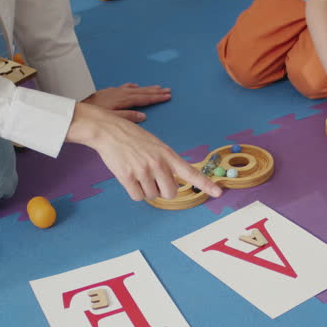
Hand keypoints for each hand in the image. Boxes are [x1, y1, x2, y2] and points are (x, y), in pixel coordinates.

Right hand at [66, 103, 221, 200]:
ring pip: (151, 195)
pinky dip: (134, 191)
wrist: (108, 130)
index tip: (218, 193)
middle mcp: (158, 164)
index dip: (206, 184)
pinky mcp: (127, 177)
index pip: (191, 173)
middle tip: (153, 179)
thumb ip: (166, 163)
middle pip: (169, 193)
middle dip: (162, 190)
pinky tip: (129, 177)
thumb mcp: (156, 145)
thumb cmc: (132, 138)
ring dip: (145, 189)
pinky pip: (137, 196)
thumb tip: (170, 184)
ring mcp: (143, 171)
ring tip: (137, 171)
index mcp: (168, 155)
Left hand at [82, 83, 170, 122]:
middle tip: (168, 90)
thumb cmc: (94, 117)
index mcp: (123, 100)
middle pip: (142, 92)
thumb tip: (143, 116)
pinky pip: (124, 87)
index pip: (144, 98)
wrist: (78, 111)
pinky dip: (132, 87)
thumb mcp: (112, 119)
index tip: (167, 96)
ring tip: (157, 87)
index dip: (156, 97)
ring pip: (135, 89)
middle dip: (155, 91)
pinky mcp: (108, 92)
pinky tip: (135, 86)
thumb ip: (128, 117)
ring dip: (146, 88)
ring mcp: (114, 92)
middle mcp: (120, 93)